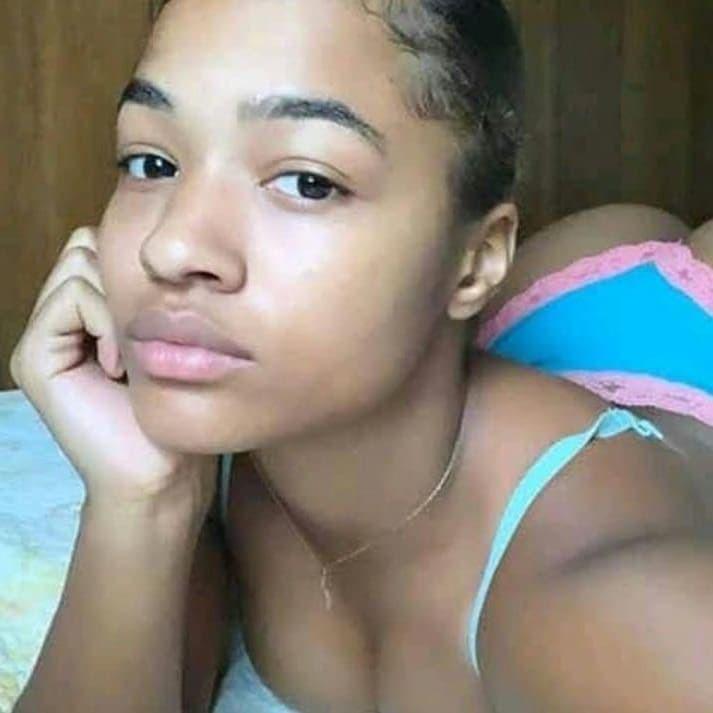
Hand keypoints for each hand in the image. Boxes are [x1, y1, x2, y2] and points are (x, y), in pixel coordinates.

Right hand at [10, 227, 217, 516]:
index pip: (103, 246)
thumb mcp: (172, 337)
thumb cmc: (179, 406)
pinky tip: (119, 367)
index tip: (163, 325)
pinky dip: (106, 322)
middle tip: (146, 339)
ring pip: (81, 263)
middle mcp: (60, 319)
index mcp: (90, 314)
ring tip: (133, 358)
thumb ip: (149, 293)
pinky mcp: (34, 356)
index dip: (139, 270)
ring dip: (120, 304)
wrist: (163, 472)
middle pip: (88, 245)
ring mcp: (43, 336)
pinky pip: (73, 297)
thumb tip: (156, 244)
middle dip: (127, 280)